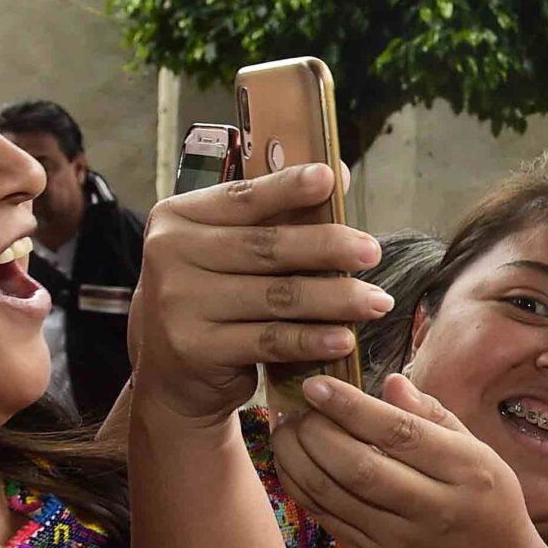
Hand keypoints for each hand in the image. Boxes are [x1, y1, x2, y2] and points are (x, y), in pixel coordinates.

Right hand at [129, 163, 389, 429]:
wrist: (172, 374)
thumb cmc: (213, 298)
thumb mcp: (229, 250)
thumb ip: (275, 215)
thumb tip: (334, 174)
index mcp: (179, 218)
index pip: (242, 199)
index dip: (287, 188)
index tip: (328, 179)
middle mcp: (170, 255)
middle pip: (265, 248)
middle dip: (327, 248)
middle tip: (372, 252)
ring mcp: (179, 304)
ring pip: (275, 296)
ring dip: (334, 299)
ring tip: (377, 301)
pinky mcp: (197, 349)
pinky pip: (270, 340)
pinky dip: (312, 339)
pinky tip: (345, 339)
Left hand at [268, 373, 542, 547]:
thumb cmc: (490, 507)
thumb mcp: (482, 455)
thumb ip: (436, 417)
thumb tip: (390, 382)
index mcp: (468, 472)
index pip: (399, 433)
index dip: (350, 406)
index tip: (315, 385)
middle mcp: (435, 508)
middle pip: (358, 466)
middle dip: (315, 433)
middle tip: (295, 412)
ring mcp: (403, 543)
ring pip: (334, 497)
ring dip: (297, 461)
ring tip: (284, 434)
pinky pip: (330, 522)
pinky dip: (303, 490)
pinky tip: (294, 467)